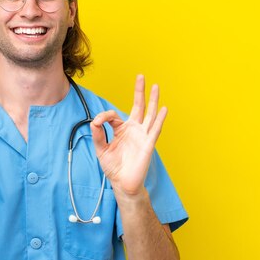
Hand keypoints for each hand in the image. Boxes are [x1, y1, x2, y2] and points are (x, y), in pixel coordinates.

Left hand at [90, 75, 166, 195]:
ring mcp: (142, 135)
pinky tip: (164, 109)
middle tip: (141, 76)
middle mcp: (134, 130)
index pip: (114, 115)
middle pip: (139, 106)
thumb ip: (97, 135)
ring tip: (155, 86)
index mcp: (122, 129)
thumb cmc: (113, 167)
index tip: (97, 122)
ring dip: (152, 100)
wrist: (122, 183)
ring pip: (150, 114)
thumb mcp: (100, 149)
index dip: (104, 116)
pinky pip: (155, 130)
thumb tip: (94, 121)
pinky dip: (160, 119)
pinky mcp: (148, 144)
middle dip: (139, 91)